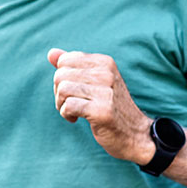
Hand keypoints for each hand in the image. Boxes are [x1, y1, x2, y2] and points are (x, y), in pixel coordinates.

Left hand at [48, 48, 155, 163]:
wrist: (135, 134)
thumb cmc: (112, 108)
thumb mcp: (95, 82)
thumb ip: (73, 66)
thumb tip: (50, 53)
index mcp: (105, 62)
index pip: (65, 60)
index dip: (62, 77)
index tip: (73, 91)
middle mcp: (106, 73)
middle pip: (60, 75)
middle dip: (59, 92)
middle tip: (71, 104)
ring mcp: (106, 92)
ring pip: (63, 90)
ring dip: (61, 105)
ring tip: (74, 112)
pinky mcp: (102, 110)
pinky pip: (69, 106)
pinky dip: (67, 114)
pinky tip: (76, 119)